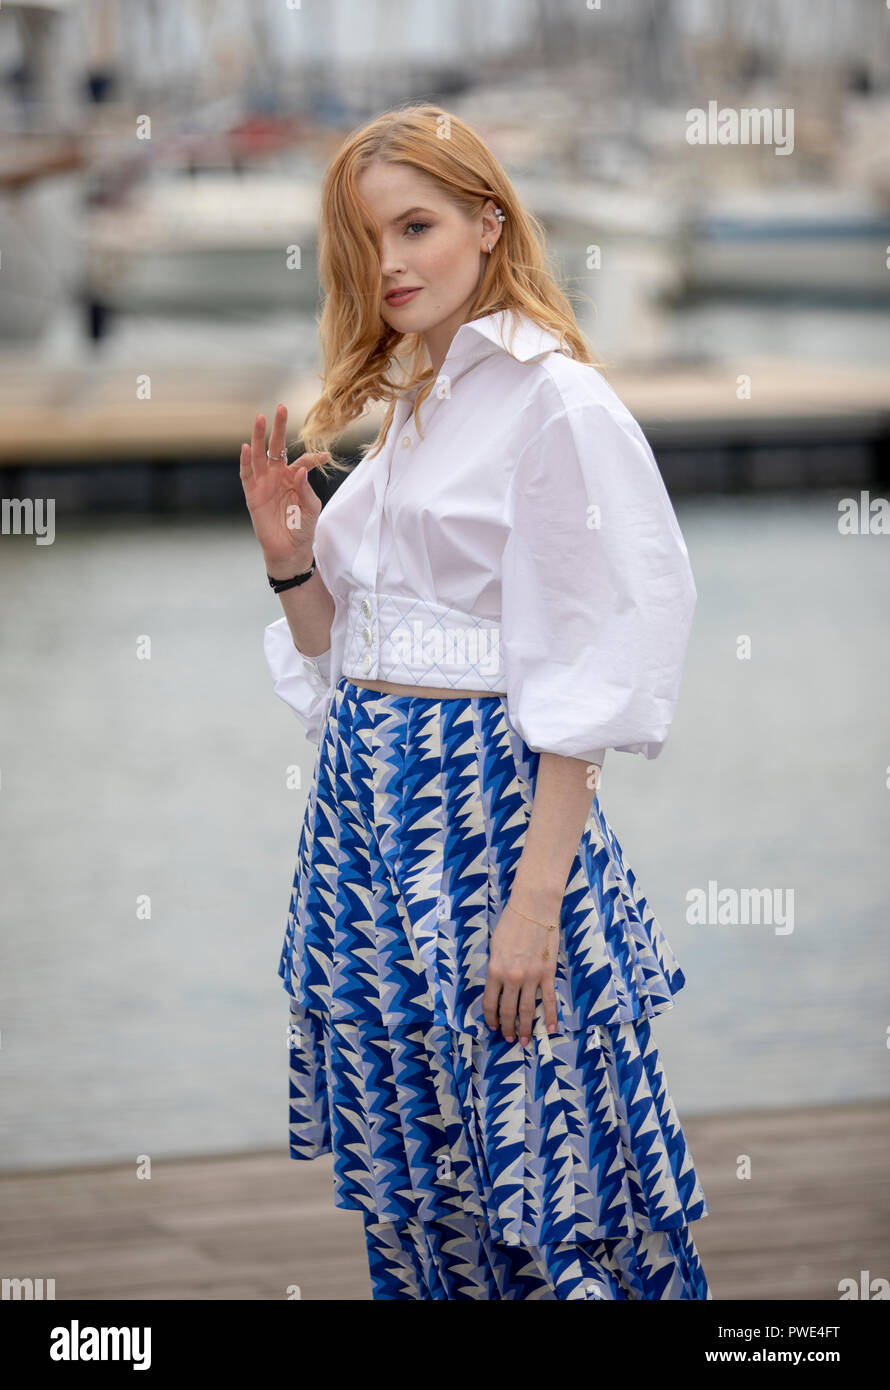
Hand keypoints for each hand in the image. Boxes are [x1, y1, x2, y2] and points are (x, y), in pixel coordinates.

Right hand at [239, 404, 328, 572]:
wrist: (288, 550)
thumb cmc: (302, 528)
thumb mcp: (311, 509)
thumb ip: (306, 490)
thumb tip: (300, 471)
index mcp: (295, 477)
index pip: (303, 460)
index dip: (313, 457)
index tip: (326, 457)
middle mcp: (278, 476)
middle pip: (277, 447)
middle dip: (279, 428)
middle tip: (282, 408)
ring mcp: (264, 483)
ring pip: (259, 455)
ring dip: (258, 437)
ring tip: (260, 418)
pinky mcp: (252, 493)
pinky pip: (247, 474)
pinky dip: (245, 461)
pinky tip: (246, 447)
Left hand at [482, 899, 558, 1043]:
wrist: (533, 908)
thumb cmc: (510, 923)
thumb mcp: (494, 946)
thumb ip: (495, 968)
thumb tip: (497, 985)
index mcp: (495, 971)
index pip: (490, 1003)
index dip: (491, 1018)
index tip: (493, 1026)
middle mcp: (512, 978)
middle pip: (508, 1011)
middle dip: (508, 1028)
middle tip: (509, 1039)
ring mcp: (531, 977)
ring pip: (528, 1010)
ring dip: (526, 1028)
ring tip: (525, 1041)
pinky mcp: (548, 974)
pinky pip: (549, 1000)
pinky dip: (551, 1016)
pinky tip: (550, 1029)